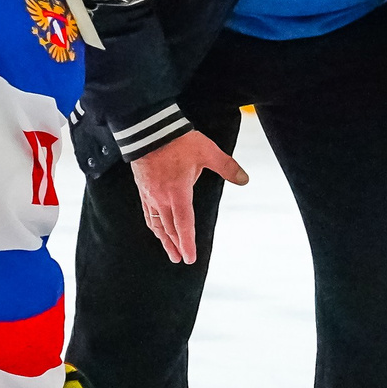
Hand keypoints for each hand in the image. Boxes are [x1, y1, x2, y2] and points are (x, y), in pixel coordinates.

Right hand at [130, 128, 245, 264]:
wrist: (148, 128)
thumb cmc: (177, 141)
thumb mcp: (207, 152)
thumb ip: (227, 167)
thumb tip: (244, 179)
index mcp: (178, 193)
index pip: (184, 225)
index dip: (187, 243)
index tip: (189, 258)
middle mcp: (162, 198)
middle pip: (168, 228)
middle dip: (175, 245)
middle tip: (179, 259)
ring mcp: (150, 194)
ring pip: (156, 223)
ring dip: (162, 239)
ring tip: (167, 250)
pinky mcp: (142, 188)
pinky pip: (146, 212)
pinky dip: (152, 224)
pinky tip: (154, 227)